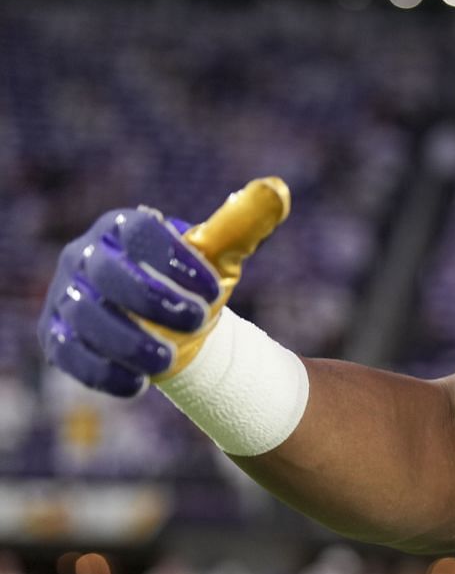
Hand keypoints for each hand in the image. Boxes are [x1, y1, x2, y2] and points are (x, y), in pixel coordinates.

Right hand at [39, 178, 291, 397]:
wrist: (166, 327)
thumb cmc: (189, 284)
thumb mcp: (217, 256)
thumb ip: (243, 225)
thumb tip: (277, 189)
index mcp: (122, 227)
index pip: (139, 231)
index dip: (175, 259)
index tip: (215, 290)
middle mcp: (85, 256)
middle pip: (107, 273)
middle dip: (152, 299)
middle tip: (198, 322)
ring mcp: (66, 296)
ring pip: (85, 317)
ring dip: (127, 341)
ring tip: (167, 360)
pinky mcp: (57, 336)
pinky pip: (68, 354)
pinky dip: (102, 371)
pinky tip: (137, 384)